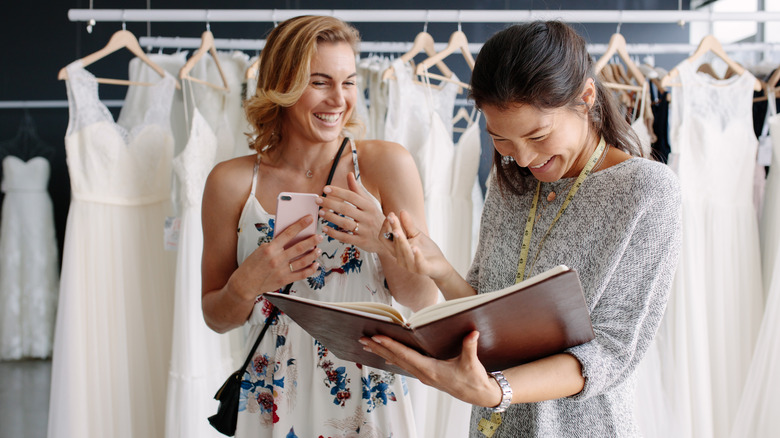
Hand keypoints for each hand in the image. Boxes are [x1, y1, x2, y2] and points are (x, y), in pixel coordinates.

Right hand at [230, 215, 321, 299]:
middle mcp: (277, 259)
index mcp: (270, 248)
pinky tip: (315, 265)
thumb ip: (276, 244)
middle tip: (319, 236)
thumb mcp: (261, 250)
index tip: (309, 219)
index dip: (300, 225)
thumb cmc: (252, 265)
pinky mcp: (284, 280)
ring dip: (313, 254)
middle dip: (312, 240)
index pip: (288, 233)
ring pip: (303, 260)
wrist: (244, 284)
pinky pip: (301, 274)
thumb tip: (291, 238)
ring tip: (318, 249)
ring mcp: (281, 270)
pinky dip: (310, 269)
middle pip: (299, 247)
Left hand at [317, 172, 385, 253]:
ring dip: (331, 217)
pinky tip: (325, 228)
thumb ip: (357, 190)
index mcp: (369, 206)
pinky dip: (334, 233)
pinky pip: (345, 237)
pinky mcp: (361, 242)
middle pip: (346, 209)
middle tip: (318, 200)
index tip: (325, 188)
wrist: (388, 239)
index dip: (338, 192)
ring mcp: (365, 230)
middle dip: (330, 203)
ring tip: (320, 212)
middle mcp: (367, 217)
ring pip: (345, 223)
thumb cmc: (375, 218)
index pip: (352, 196)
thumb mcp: (369, 203)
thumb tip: (349, 174)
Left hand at [359, 331, 502, 407]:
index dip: (391, 345)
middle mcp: (423, 373)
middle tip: (362, 338)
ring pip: (398, 362)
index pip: (406, 355)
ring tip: (367, 344)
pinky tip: (386, 354)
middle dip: (379, 348)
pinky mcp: (426, 374)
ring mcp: (423, 375)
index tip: (377, 337)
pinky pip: (405, 365)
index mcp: (431, 370)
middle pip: (396, 358)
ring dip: (382, 352)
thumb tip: (472, 333)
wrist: (478, 395)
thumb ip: (470, 347)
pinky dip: (393, 357)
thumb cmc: (474, 380)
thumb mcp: (472, 364)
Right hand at [380, 210, 450, 280]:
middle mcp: (400, 258)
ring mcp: (411, 265)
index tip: (390, 215)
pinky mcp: (422, 269)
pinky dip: (416, 255)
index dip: (385, 228)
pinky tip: (415, 247)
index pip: (385, 239)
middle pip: (392, 244)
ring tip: (398, 231)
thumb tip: (401, 211)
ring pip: (403, 252)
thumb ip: (408, 225)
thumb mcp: (417, 235)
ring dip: (400, 241)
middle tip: (392, 217)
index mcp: (397, 250)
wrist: (441, 266)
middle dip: (393, 230)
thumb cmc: (427, 251)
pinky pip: (417, 262)